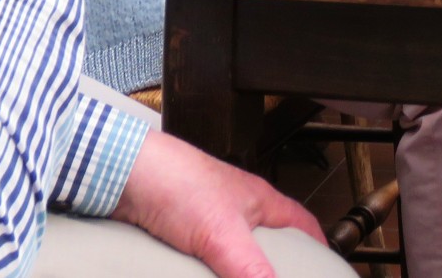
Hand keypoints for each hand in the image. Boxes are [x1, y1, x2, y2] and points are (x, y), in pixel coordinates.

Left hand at [113, 128, 326, 276]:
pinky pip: (198, 260)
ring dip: (232, 271)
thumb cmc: (173, 177)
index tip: (322, 268)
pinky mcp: (175, 233)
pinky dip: (199, 274)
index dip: (315, 245)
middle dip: (271, 266)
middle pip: (265, 242)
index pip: (300, 223)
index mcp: (258, 200)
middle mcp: (234, 209)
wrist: (119, 174)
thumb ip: (249, 268)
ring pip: (230, 254)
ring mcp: (204, 221)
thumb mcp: (222, 231)